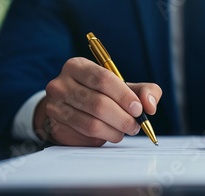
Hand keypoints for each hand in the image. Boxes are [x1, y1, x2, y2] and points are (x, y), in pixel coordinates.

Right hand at [34, 57, 161, 145]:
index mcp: (78, 66)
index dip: (124, 96)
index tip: (138, 109)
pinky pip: (84, 137)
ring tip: (124, 131)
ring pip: (91, 124)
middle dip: (122, 118)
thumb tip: (150, 105)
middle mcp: (61, 84)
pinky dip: (102, 138)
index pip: (103, 79)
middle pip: (98, 104)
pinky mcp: (56, 126)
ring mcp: (55, 106)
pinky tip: (108, 134)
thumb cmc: (101, 93)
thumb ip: (144, 91)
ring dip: (114, 131)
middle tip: (135, 126)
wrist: (71, 107)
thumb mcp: (124, 86)